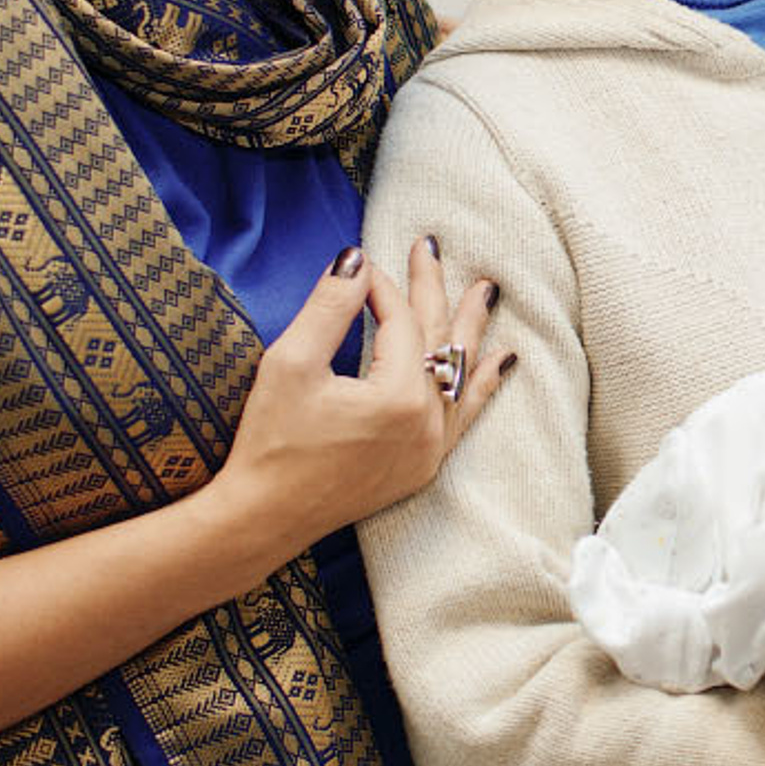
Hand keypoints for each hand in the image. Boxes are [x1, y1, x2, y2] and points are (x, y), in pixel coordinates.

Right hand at [218, 239, 510, 559]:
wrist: (263, 519)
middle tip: (431, 246)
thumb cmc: (270, 442)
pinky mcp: (425, 467)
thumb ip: (329, 306)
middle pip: (436, 338)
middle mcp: (427, 422)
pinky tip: (501, 361)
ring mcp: (431, 448)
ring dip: (471, 328)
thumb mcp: (290, 364)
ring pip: (460, 372)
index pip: (399, 321)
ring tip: (488, 289)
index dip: (379, 287)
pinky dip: (482, 384)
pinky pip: (464, 415)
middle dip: (433, 289)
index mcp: (397, 396)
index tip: (358, 265)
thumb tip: (356, 257)